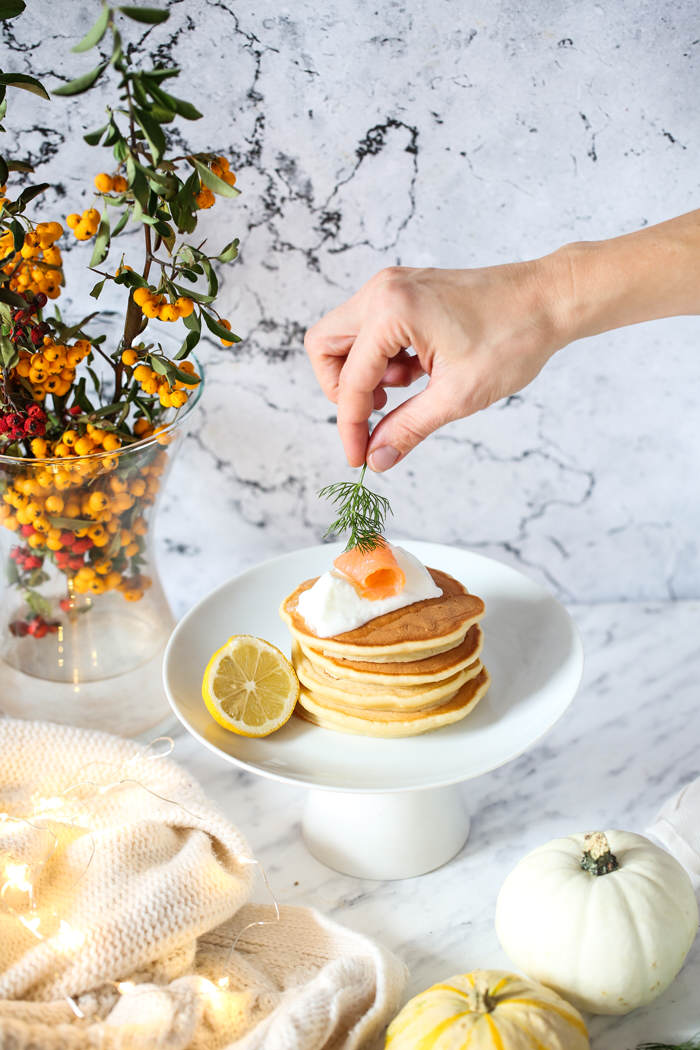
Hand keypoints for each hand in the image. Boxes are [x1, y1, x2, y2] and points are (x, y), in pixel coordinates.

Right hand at [304, 259, 572, 470]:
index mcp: (391, 310)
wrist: (550, 299)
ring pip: (346, 337)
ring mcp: (393, 286)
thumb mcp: (457, 395)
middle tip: (379, 411)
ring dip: (366, 372)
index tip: (358, 456)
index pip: (350, 381)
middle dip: (343, 389)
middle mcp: (383, 290)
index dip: (351, 426)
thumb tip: (377, 458)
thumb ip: (408, 428)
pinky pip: (371, 329)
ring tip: (411, 386)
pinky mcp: (405, 291)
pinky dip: (384, 358)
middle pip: (326, 345)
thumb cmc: (513, 338)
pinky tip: (420, 371)